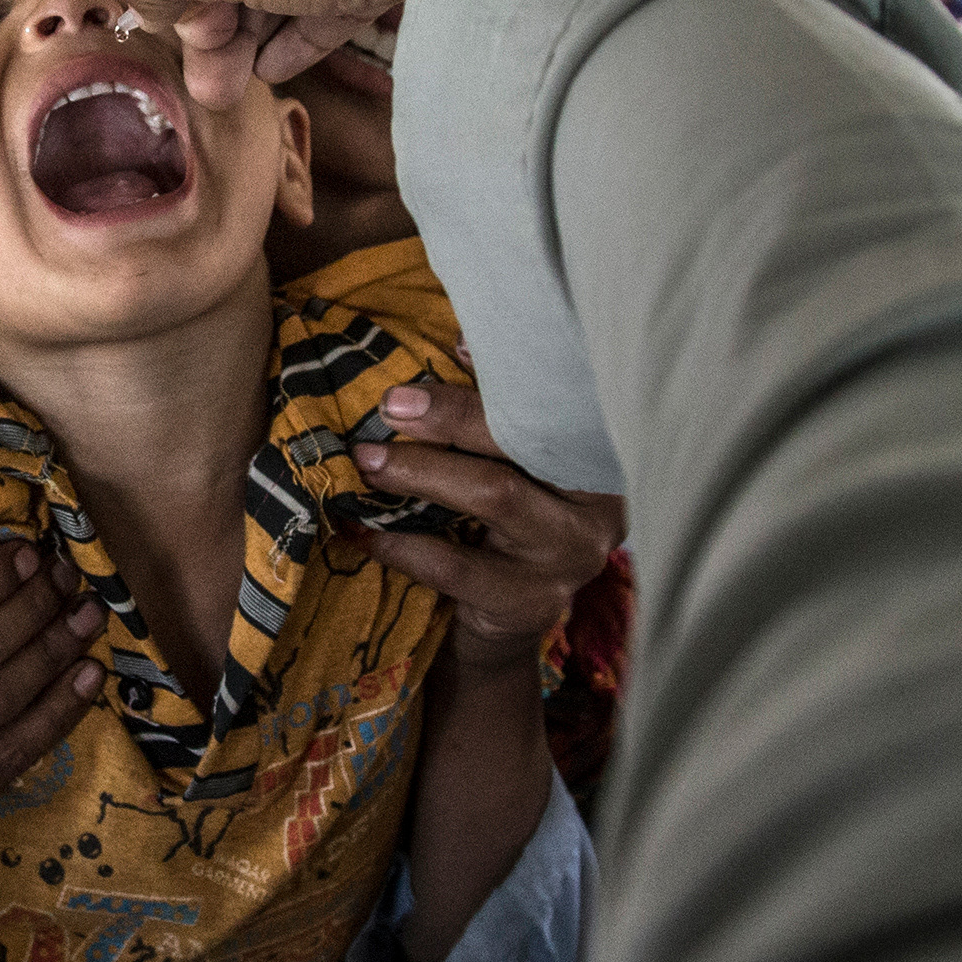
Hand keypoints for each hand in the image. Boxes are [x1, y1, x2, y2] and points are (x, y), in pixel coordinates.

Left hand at [345, 379, 625, 679]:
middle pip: (522, 447)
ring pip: (495, 496)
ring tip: (366, 464)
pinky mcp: (531, 601)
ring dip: (421, 474)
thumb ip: (497, 408)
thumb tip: (460, 343)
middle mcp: (597, 507)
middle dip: (449, 421)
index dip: (489, 385)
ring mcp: (569, 557)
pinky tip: (363, 530)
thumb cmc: (504, 520)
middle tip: (387, 409)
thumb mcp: (509, 463)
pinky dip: (403, 543)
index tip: (433, 366)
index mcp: (596, 460)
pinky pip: (457, 566)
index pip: (549, 408)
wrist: (504, 618)